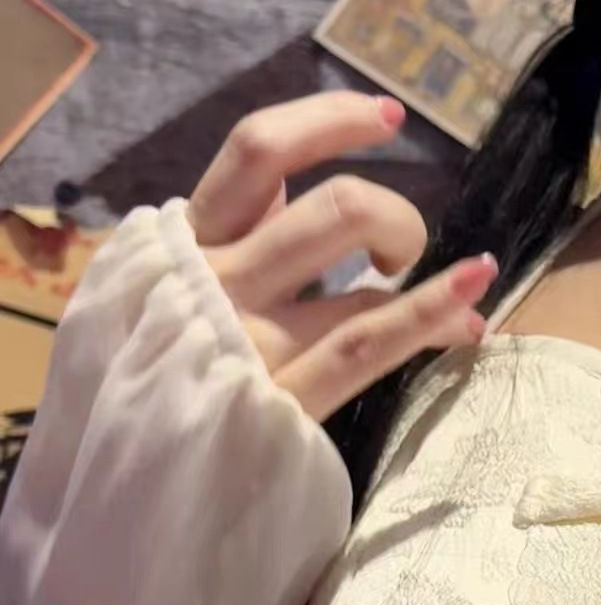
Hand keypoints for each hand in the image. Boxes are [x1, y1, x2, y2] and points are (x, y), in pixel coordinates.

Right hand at [189, 91, 496, 421]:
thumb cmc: (157, 383)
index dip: (330, 121)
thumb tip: (289, 189)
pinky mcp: (282, 399)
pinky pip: (366, 342)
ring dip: (422, 266)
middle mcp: (215, 281)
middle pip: (333, 208)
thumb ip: (227, 241)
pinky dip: (429, 317)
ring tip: (464, 285)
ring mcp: (248, 340)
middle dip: (392, 215)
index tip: (387, 119)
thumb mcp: (167, 293)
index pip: (259, 152)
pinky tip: (471, 313)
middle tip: (403, 252)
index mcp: (186, 245)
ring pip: (356, 271)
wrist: (125, 485)